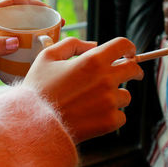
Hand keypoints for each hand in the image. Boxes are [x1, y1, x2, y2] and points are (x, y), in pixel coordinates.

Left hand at [0, 0, 60, 72]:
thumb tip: (16, 42)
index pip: (12, 2)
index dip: (31, 3)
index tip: (47, 9)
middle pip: (18, 11)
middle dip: (38, 14)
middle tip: (55, 22)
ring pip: (17, 22)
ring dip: (34, 25)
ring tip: (51, 33)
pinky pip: (13, 32)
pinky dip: (26, 35)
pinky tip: (35, 44)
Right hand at [23, 37, 143, 143]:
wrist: (35, 122)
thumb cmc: (39, 89)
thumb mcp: (47, 57)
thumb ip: (72, 44)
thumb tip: (93, 45)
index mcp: (92, 60)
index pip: (123, 46)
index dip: (128, 47)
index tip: (128, 53)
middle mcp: (105, 79)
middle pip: (133, 69)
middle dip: (132, 70)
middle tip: (125, 75)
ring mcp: (110, 101)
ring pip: (126, 95)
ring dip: (116, 96)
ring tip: (95, 100)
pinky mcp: (110, 121)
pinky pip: (121, 116)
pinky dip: (111, 115)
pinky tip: (93, 115)